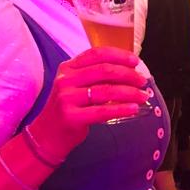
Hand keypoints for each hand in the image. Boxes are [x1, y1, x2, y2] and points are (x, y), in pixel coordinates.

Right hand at [27, 46, 148, 160]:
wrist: (46, 135)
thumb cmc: (68, 108)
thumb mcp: (75, 86)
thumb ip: (94, 76)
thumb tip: (128, 71)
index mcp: (67, 68)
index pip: (96, 54)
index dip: (119, 55)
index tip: (135, 61)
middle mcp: (65, 80)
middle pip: (103, 70)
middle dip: (128, 74)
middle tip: (143, 81)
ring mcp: (66, 98)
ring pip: (106, 90)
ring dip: (129, 92)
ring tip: (143, 96)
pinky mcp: (71, 117)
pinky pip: (102, 111)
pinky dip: (122, 109)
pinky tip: (134, 109)